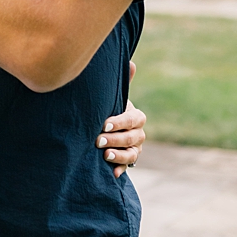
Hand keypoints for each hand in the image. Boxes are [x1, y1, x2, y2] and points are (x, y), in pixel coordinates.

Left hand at [100, 61, 145, 176]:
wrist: (101, 127)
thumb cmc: (107, 108)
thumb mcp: (112, 97)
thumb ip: (121, 83)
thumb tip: (132, 63)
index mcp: (135, 117)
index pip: (133, 120)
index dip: (120, 122)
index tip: (104, 124)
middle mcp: (138, 133)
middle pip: (133, 138)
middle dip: (116, 139)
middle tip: (98, 140)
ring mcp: (134, 148)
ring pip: (133, 154)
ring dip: (120, 155)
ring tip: (104, 156)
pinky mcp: (127, 160)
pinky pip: (128, 166)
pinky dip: (120, 169)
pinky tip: (112, 173)